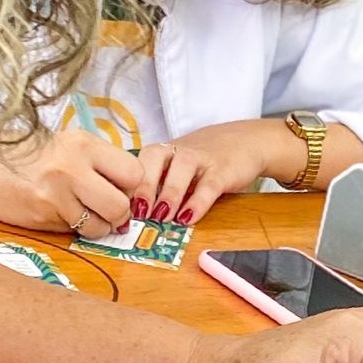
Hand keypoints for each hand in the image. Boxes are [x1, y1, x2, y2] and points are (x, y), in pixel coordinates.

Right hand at [0, 130, 142, 238]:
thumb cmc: (26, 155)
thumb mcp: (66, 145)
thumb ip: (98, 162)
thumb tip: (130, 189)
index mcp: (83, 143)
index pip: (133, 172)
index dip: (131, 186)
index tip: (121, 188)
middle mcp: (72, 167)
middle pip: (121, 204)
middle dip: (119, 213)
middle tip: (107, 210)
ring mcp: (56, 195)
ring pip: (100, 226)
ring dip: (96, 226)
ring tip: (81, 213)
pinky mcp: (42, 216)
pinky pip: (74, 231)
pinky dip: (72, 228)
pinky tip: (58, 213)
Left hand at [133, 121, 296, 224]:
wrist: (245, 142)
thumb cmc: (201, 161)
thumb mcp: (174, 169)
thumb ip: (155, 188)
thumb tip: (129, 219)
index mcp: (160, 152)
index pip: (135, 163)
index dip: (124, 186)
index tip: (116, 209)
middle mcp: (177, 151)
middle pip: (153, 160)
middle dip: (142, 187)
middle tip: (136, 213)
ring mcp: (201, 158)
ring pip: (180, 169)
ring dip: (168, 194)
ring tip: (161, 218)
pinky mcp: (223, 170)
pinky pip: (208, 185)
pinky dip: (198, 202)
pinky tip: (189, 218)